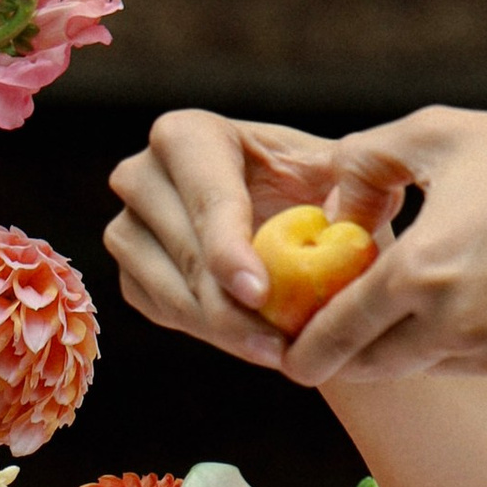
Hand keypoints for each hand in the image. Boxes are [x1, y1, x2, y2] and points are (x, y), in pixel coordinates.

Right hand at [105, 113, 400, 368]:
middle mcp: (142, 174)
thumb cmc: (319, 187)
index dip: (229, 247)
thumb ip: (352, 179)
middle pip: (183, 251)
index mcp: (189, 135)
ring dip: (223, 329)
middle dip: (230, 303)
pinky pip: (162, 311)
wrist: (298, 223)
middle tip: (279, 343)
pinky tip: (254, 344)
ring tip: (277, 351)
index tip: (261, 293)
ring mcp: (128, 226)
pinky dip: (209, 333)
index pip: (205, 196)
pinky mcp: (132, 273)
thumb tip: (358, 204)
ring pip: (167, 289)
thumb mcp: (339, 173)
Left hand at [234, 104, 486, 388]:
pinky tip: (476, 290)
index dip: (302, 347)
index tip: (286, 346)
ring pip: (424, 368)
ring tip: (406, 298)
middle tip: (333, 325)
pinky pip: (475, 362)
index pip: (335, 334)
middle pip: (372, 367)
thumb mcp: (440, 133)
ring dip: (404, 344)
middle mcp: (456, 326)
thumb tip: (327, 199)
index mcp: (423, 271)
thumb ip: (364, 162)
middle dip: (346, 351)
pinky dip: (459, 339)